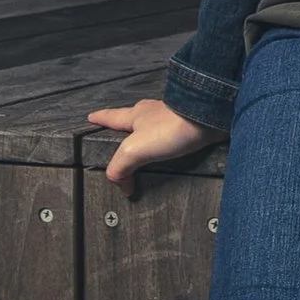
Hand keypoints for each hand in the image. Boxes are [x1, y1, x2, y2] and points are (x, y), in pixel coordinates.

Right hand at [88, 96, 216, 184]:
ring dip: (150, 134)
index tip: (92, 117)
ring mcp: (173, 118)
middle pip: (133, 118)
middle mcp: (153, 113)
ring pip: (155, 125)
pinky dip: (171, 142)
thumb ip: (119, 168)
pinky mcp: (190, 126)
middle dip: (126, 125)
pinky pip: (175, 135)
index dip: (100, 118)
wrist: (208, 118)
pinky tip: (174, 150)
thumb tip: (122, 186)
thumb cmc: (172, 127)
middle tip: (121, 133)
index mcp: (135, 115)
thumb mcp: (133, 150)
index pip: (111, 117)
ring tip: (148, 147)